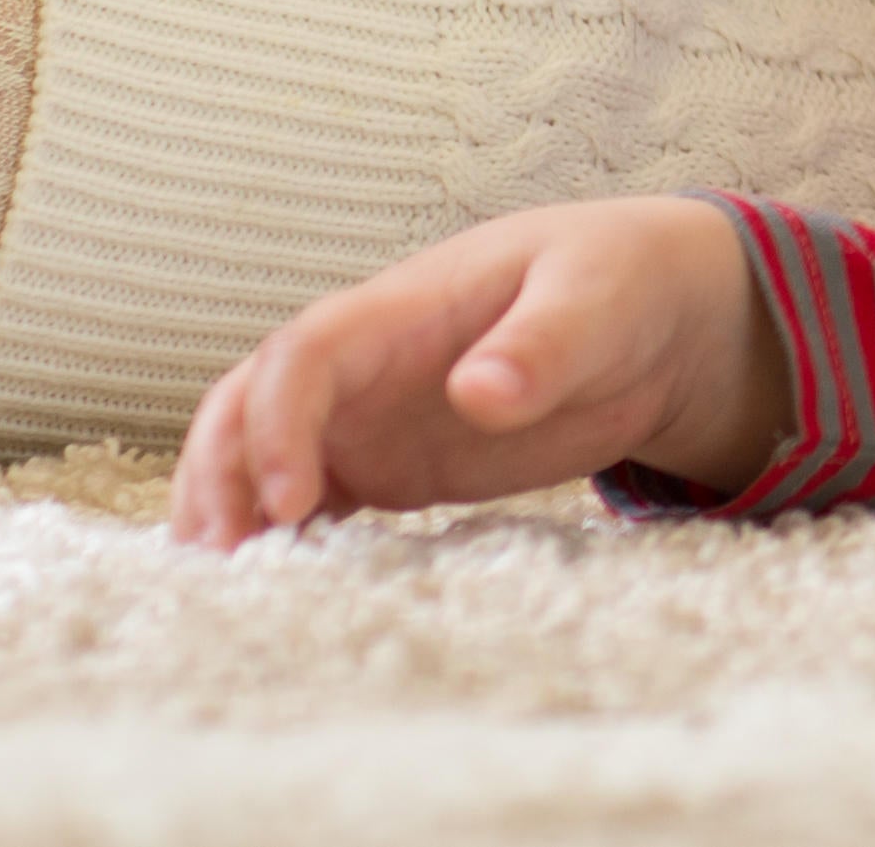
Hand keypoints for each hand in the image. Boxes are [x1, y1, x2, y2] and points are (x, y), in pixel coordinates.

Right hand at [167, 198, 786, 546]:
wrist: (656, 313)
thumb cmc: (622, 282)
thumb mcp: (599, 300)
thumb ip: (542, 344)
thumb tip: (478, 393)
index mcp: (406, 309)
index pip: (306, 355)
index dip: (280, 423)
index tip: (293, 500)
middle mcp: (367, 363)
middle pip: (248, 405)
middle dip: (219, 473)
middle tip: (221, 560)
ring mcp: (371, 417)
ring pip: (259, 453)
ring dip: (227, 508)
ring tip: (222, 588)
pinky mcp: (390, 467)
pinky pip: (310, 499)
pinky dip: (275, 537)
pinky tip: (269, 591)